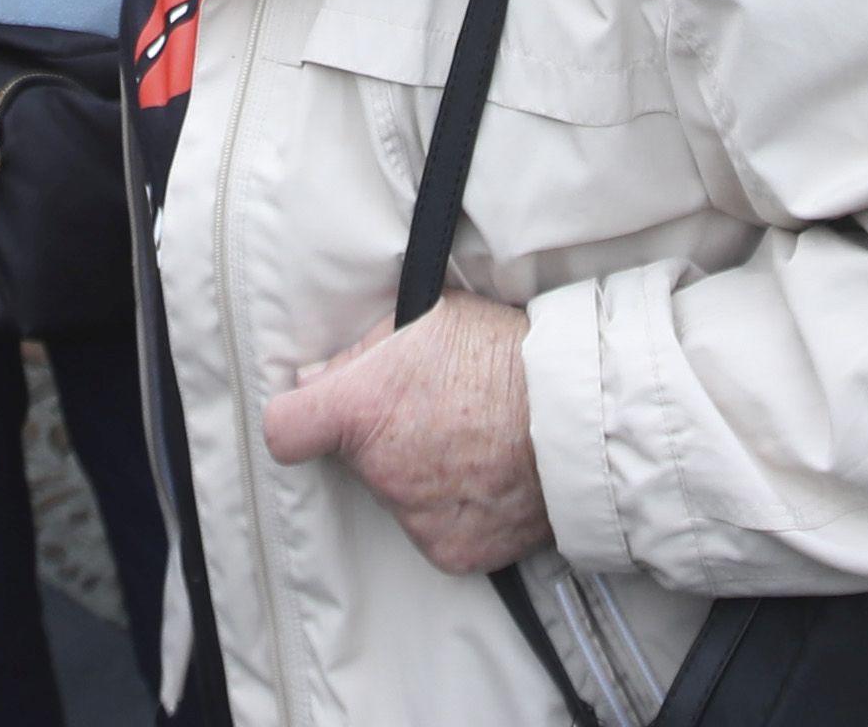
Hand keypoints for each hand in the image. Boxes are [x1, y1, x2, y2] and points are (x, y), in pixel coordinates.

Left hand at [262, 293, 547, 575]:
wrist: (581, 415)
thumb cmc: (509, 354)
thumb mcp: (430, 315)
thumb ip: (364, 350)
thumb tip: (315, 379)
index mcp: (361, 409)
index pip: (286, 431)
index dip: (301, 420)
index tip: (320, 415)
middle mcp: (380, 472)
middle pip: (355, 461)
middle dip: (383, 439)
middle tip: (437, 412)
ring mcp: (416, 518)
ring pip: (400, 497)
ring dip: (423, 475)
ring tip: (476, 442)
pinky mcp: (452, 552)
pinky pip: (438, 530)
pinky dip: (457, 511)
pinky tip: (489, 477)